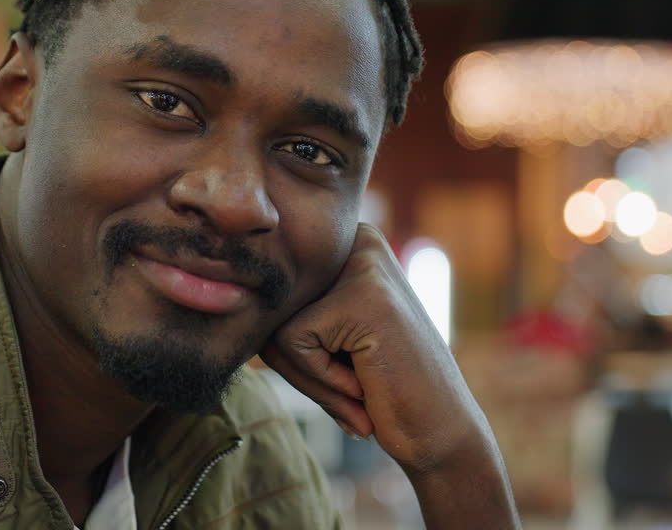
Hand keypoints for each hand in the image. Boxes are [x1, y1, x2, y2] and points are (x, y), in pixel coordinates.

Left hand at [262, 224, 519, 526]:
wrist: (440, 434)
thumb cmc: (377, 385)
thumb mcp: (325, 335)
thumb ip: (282, 309)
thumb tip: (231, 290)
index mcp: (349, 240)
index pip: (276, 292)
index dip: (295, 345)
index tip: (346, 362)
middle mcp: (359, 239)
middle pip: (273, 306)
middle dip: (298, 361)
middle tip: (354, 381)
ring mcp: (364, 265)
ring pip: (277, 325)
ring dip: (309, 374)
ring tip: (361, 381)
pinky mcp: (361, 297)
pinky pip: (293, 343)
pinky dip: (322, 380)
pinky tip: (366, 384)